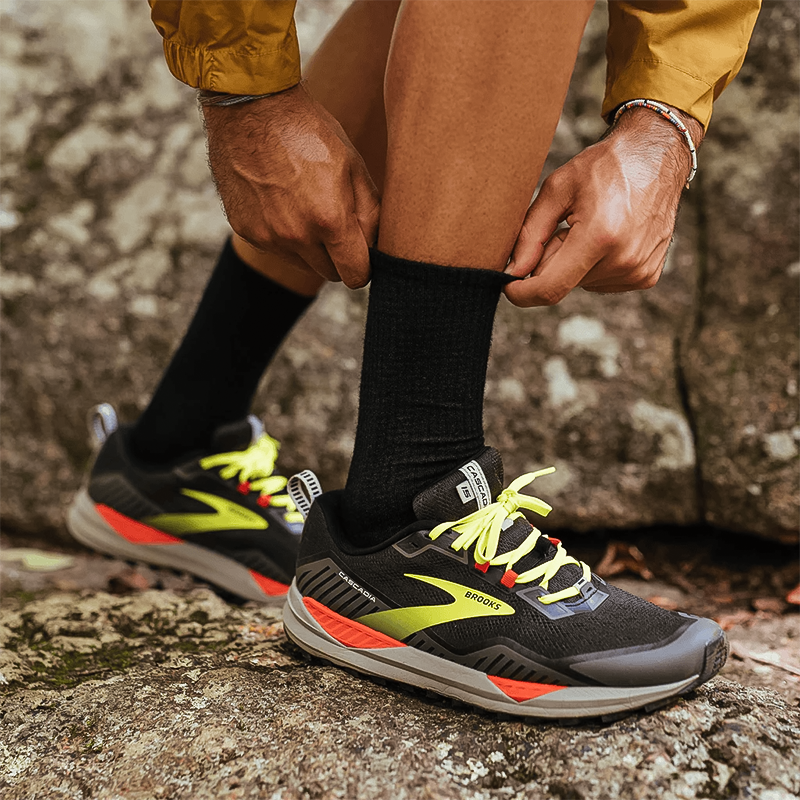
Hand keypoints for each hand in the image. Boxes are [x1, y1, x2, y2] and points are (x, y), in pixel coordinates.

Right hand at [203, 83, 379, 288]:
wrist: (251, 107)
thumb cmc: (309, 131)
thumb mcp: (353, 166)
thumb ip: (370, 214)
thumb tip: (376, 248)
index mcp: (330, 221)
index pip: (356, 275)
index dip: (364, 267)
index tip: (364, 253)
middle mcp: (296, 236)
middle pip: (330, 273)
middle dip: (339, 257)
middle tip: (338, 224)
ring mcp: (268, 237)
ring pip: (303, 264)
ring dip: (311, 248)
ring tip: (308, 206)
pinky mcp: (246, 231)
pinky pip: (276, 249)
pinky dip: (284, 235)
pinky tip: (282, 201)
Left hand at [504, 106, 703, 306]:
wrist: (656, 156)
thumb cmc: (604, 166)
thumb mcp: (557, 190)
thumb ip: (531, 234)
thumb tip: (514, 272)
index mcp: (600, 237)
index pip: (550, 288)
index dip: (522, 293)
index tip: (508, 285)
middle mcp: (624, 260)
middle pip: (564, 284)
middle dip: (552, 262)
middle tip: (564, 228)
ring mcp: (639, 271)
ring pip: (581, 284)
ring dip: (575, 262)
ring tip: (592, 226)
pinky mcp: (647, 276)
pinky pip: (602, 282)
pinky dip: (595, 265)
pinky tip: (608, 237)